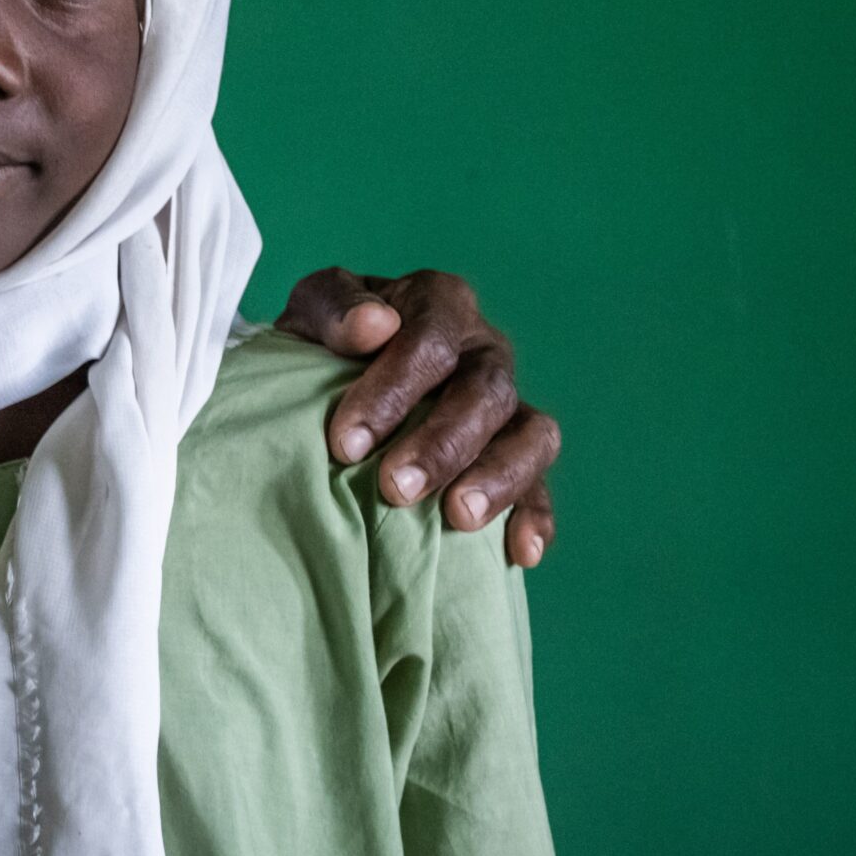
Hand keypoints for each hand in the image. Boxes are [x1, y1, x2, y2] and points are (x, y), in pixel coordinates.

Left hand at [275, 269, 560, 566]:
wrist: (328, 371)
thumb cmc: (324, 340)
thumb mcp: (313, 313)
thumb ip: (335, 309)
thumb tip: (374, 324)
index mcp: (439, 303)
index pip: (430, 343)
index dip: (391, 392)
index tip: (345, 443)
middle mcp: (484, 348)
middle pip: (485, 392)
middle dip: (440, 444)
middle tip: (395, 488)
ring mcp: (508, 401)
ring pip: (531, 435)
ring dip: (497, 478)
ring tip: (458, 517)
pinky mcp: (518, 452)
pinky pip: (542, 484)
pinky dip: (536, 516)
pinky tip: (520, 552)